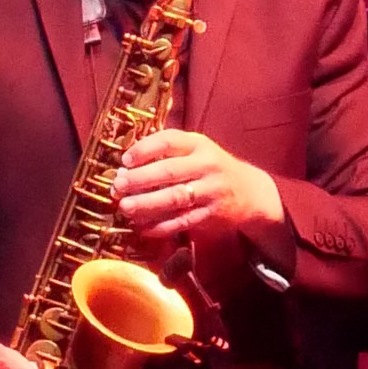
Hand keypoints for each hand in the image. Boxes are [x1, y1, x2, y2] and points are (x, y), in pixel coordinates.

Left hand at [112, 128, 283, 239]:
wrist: (250, 191)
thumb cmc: (212, 168)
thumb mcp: (197, 150)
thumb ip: (168, 153)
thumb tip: (127, 164)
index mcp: (199, 144)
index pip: (169, 141)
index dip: (145, 149)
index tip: (125, 159)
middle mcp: (207, 165)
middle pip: (169, 171)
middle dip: (140, 179)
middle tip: (117, 186)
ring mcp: (211, 191)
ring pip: (175, 198)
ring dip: (147, 204)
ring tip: (125, 207)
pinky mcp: (212, 215)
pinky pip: (183, 221)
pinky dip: (161, 226)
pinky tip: (143, 227)